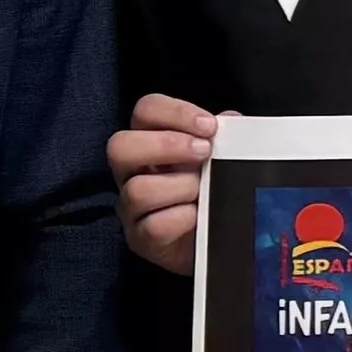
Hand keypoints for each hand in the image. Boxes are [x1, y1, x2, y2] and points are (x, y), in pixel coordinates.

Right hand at [108, 95, 219, 274]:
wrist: (216, 240)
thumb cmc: (212, 191)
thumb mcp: (221, 157)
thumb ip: (225, 136)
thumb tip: (231, 122)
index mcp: (150, 142)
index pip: (146, 111)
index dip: (175, 112)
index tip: (210, 127)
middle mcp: (133, 172)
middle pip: (120, 146)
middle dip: (166, 146)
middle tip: (204, 153)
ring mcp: (132, 207)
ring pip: (137, 190)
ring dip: (180, 187)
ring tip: (204, 191)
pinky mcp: (142, 239)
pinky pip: (153, 226)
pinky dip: (182, 219)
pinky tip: (200, 217)